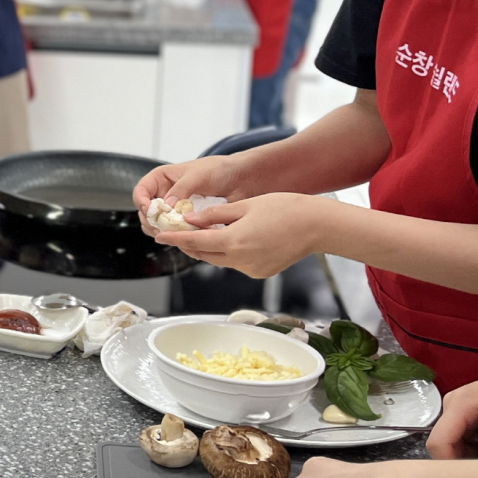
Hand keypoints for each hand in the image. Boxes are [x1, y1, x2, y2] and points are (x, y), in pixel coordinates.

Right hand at [132, 156, 251, 234]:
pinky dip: (182, 236)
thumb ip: (180, 189)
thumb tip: (167, 205)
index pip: (141, 192)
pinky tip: (193, 235)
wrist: (242, 179)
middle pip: (147, 214)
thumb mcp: (197, 175)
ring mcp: (176, 211)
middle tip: (164, 228)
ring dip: (167, 232)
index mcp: (161, 179)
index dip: (142, 203)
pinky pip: (178, 233)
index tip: (151, 211)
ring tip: (180, 232)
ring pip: (160, 227)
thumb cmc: (219, 169)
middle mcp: (165, 196)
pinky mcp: (188, 223)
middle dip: (153, 222)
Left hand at [151, 192, 337, 278]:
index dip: (175, 239)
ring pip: (220, 260)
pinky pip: (236, 263)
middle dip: (189, 244)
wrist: (318, 226)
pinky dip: (228, 253)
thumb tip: (189, 220)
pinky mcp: (261, 272)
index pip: (194, 242)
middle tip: (176, 233)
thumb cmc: (285, 209)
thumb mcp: (245, 206)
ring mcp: (252, 269)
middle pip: (204, 254)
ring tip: (201, 233)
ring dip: (209, 248)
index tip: (160, 236)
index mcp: (234, 241)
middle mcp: (241, 260)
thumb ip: (214, 216)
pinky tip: (230, 239)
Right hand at [427, 357, 477, 459]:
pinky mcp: (471, 409)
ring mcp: (462, 405)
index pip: (438, 444)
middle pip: (444, 444)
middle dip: (463, 463)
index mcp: (462, 403)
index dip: (450, 468)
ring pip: (455, 442)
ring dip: (473, 456)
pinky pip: (465, 437)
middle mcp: (455, 402)